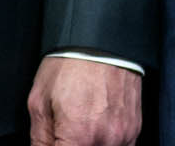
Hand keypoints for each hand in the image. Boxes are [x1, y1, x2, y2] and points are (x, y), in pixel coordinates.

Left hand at [27, 55, 141, 145]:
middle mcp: (106, 140)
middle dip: (70, 145)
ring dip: (89, 144)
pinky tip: (95, 129)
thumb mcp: (39, 101)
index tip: (54, 143)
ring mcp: (124, 136)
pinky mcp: (134, 130)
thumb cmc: (69, 65)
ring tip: (80, 126)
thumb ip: (40, 140)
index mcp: (80, 135)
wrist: (101, 39)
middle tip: (62, 134)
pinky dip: (106, 143)